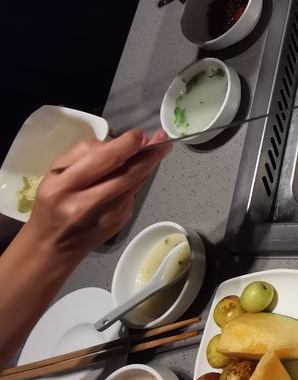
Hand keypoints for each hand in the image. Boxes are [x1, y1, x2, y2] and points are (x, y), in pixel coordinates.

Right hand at [26, 129, 168, 258]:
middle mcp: (88, 203)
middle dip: (149, 155)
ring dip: (149, 164)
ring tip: (159, 147)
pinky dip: (137, 179)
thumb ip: (85, 154)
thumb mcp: (55, 173)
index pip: (104, 161)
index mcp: (64, 187)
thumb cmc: (53, 202)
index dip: (127, 146)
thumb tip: (123, 143)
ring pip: (136, 183)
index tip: (138, 135)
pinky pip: (133, 193)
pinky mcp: (120, 221)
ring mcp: (108, 216)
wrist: (55, 245)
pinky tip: (137, 170)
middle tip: (163, 138)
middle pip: (128, 174)